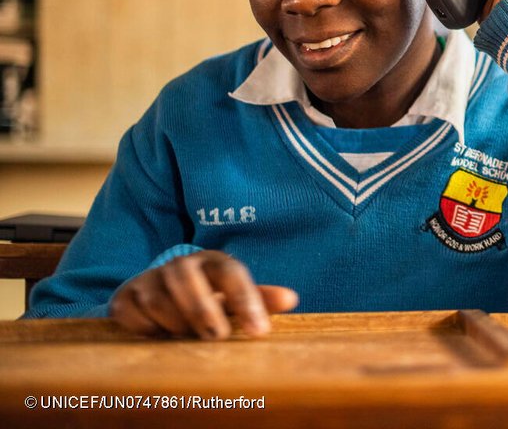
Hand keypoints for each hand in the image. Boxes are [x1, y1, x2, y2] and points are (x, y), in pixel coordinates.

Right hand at [109, 250, 297, 339]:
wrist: (161, 292)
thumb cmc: (210, 296)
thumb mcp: (234, 296)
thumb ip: (261, 299)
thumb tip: (291, 299)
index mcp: (214, 262)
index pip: (232, 274)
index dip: (246, 301)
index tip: (259, 332)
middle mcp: (180, 265)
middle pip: (188, 281)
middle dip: (203, 310)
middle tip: (216, 336)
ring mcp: (149, 279)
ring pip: (159, 300)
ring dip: (175, 323)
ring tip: (187, 337)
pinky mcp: (124, 297)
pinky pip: (132, 314)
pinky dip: (147, 329)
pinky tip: (161, 337)